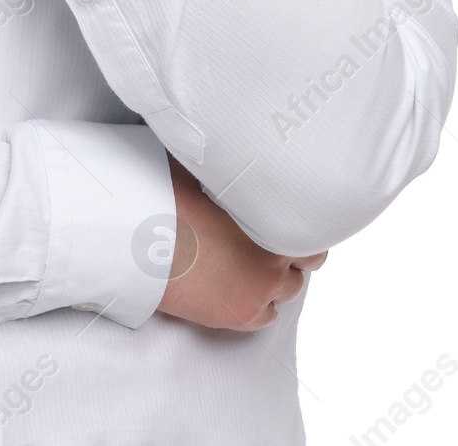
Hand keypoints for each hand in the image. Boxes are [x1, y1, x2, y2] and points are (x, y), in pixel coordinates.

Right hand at [156, 155, 328, 330]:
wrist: (143, 252)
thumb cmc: (167, 206)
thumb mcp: (194, 172)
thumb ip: (217, 164)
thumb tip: (216, 140)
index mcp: (271, 225)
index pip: (314, 232)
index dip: (303, 224)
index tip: (289, 218)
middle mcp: (274, 263)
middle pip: (309, 263)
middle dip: (295, 252)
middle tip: (273, 240)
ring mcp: (259, 293)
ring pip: (290, 290)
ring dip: (278, 277)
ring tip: (256, 262)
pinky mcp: (240, 316)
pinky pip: (267, 316)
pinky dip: (261, 302)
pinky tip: (244, 287)